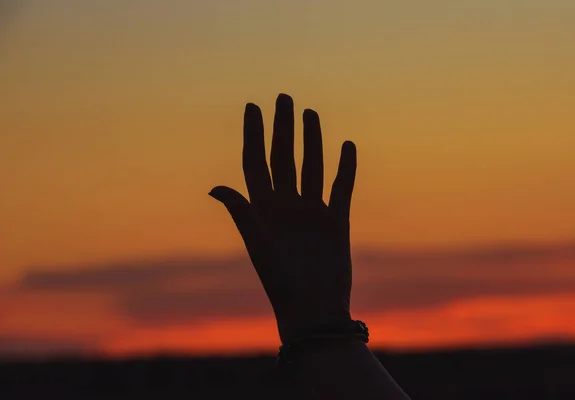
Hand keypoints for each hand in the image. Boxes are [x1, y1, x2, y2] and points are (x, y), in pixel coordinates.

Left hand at [209, 93, 356, 342]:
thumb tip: (216, 187)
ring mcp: (311, 211)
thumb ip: (243, 213)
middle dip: (282, 128)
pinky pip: (341, 187)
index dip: (253, 135)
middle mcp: (285, 205)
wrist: (314, 309)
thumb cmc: (282, 283)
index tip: (252, 107)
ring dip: (311, 140)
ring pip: (311, 166)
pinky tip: (346, 145)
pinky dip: (345, 167)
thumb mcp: (259, 245)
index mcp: (263, 209)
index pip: (256, 163)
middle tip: (283, 98)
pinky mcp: (336, 220)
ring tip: (309, 113)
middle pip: (283, 157)